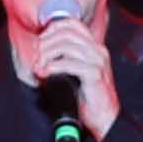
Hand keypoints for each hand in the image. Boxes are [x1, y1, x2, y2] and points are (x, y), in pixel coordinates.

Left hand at [15, 2, 118, 132]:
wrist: (106, 118)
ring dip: (47, 55)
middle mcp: (97, 50)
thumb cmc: (90, 97)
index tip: (40, 41)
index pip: (72, 23)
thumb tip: (41, 52)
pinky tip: (45, 73)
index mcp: (94, 47)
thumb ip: (66, 59)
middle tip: (36, 57)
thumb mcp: (78, 72)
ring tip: (39, 67)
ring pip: (66, 46)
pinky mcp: (94, 75)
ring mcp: (98, 61)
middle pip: (66, 33)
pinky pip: (70, 64)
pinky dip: (53, 66)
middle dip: (46, 43)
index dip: (52, 28)